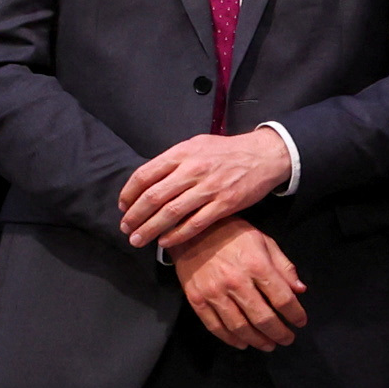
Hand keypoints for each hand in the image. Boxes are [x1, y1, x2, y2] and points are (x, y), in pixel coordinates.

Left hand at [116, 129, 293, 253]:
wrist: (265, 155)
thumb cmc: (227, 151)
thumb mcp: (196, 145)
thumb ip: (173, 160)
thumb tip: (148, 181)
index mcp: (182, 153)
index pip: (145, 175)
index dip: (129, 193)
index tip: (123, 207)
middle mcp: (193, 170)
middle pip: (154, 197)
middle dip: (135, 216)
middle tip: (126, 229)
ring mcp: (209, 188)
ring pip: (171, 212)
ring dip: (150, 229)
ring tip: (138, 240)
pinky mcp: (225, 204)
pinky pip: (195, 223)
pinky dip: (177, 235)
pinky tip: (165, 242)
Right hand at [175, 218, 305, 350]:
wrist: (193, 231)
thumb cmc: (233, 234)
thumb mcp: (265, 242)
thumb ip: (284, 267)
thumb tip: (300, 290)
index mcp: (257, 266)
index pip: (282, 298)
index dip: (295, 314)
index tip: (301, 322)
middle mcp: (236, 282)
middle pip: (262, 317)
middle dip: (279, 333)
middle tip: (287, 339)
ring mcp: (214, 293)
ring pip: (239, 326)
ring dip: (256, 340)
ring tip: (268, 345)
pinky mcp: (196, 299)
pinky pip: (214, 326)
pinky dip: (230, 338)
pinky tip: (242, 343)